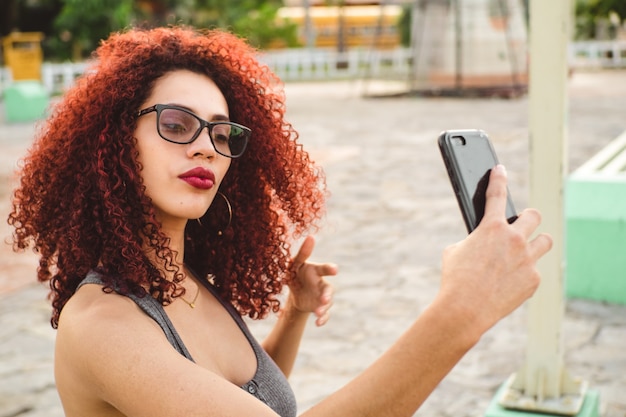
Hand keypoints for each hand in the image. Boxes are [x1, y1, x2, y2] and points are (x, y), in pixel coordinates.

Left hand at [287, 236, 337, 325]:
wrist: (294, 292)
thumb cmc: (295, 273)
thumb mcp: (294, 264)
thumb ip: (302, 253)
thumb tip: (311, 236)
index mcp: (316, 271)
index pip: (324, 269)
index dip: (329, 269)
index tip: (334, 270)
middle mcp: (323, 284)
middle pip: (329, 288)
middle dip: (328, 294)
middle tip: (325, 299)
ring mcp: (322, 296)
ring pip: (327, 303)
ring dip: (323, 308)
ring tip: (317, 312)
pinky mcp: (320, 308)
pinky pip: (325, 314)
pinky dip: (323, 319)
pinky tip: (318, 323)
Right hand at [438, 165, 552, 331]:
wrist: (465, 309)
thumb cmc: (455, 279)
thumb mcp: (455, 252)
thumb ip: (474, 241)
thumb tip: (482, 243)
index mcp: (491, 228)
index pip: (496, 194)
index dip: (498, 178)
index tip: (500, 169)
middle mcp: (514, 239)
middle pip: (533, 216)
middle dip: (528, 218)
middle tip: (521, 224)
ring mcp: (527, 259)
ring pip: (545, 241)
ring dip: (536, 243)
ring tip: (526, 251)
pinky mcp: (533, 279)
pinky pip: (534, 271)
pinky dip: (524, 274)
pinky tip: (511, 282)